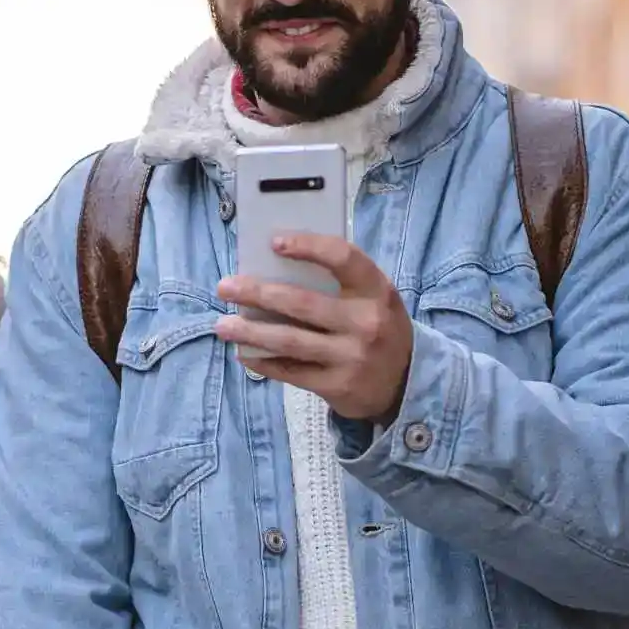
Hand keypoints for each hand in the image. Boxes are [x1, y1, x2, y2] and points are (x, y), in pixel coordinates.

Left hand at [215, 233, 413, 421]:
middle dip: (257, 293)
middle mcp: (366, 322)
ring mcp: (351, 357)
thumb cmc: (377, 328)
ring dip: (250, 332)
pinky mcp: (337, 385)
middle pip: (301, 302)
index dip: (308, 246)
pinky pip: (290, 371)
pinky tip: (244, 353)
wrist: (405, 384)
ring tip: (223, 325)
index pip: (343, 258)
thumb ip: (338, 283)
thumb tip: (274, 267)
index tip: (275, 243)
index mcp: (376, 290)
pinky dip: (263, 361)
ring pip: (289, 341)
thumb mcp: (373, 299)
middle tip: (226, 286)